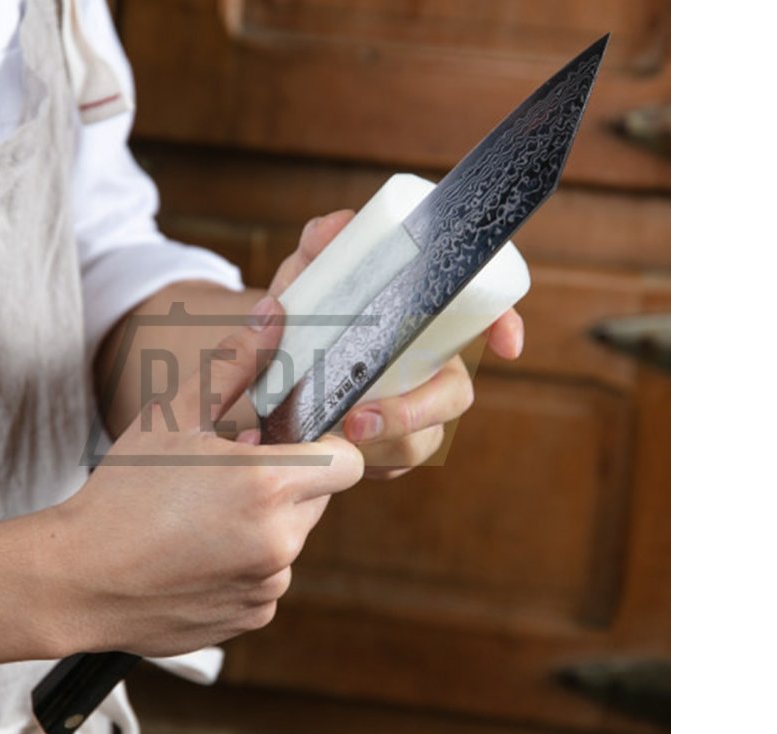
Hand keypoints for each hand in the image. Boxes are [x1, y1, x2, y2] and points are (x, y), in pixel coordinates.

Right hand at [45, 297, 363, 657]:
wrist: (77, 579)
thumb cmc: (122, 492)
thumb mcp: (172, 415)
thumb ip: (232, 364)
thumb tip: (273, 317)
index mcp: (269, 485)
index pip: (348, 460)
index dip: (325, 446)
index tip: (288, 443)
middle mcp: (281, 541)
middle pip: (318, 498)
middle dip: (286, 482)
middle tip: (227, 476)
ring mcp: (268, 584)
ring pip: (290, 540)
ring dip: (264, 525)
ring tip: (203, 518)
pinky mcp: (252, 616)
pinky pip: (267, 579)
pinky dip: (245, 566)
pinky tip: (196, 556)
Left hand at [268, 211, 524, 479]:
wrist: (269, 365)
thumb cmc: (301, 313)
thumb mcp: (304, 276)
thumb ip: (317, 245)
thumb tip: (336, 227)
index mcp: (422, 316)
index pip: (482, 313)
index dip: (504, 323)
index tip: (507, 345)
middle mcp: (430, 364)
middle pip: (455, 392)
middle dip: (414, 411)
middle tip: (358, 419)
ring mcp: (416, 410)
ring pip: (426, 437)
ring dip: (384, 442)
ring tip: (335, 437)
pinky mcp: (395, 447)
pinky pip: (398, 463)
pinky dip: (370, 461)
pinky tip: (338, 452)